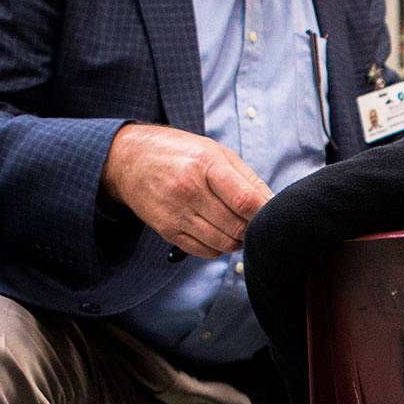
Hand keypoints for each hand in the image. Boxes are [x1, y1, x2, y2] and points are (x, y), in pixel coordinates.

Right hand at [100, 123, 271, 257]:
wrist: (129, 160)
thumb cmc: (180, 153)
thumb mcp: (215, 152)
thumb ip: (247, 179)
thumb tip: (274, 204)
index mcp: (205, 165)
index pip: (245, 200)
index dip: (265, 213)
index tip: (274, 214)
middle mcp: (188, 191)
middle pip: (237, 227)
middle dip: (254, 228)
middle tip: (255, 221)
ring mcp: (176, 213)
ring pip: (224, 243)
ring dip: (239, 240)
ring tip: (239, 226)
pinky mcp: (167, 231)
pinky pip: (205, 251)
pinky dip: (219, 247)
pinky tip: (220, 232)